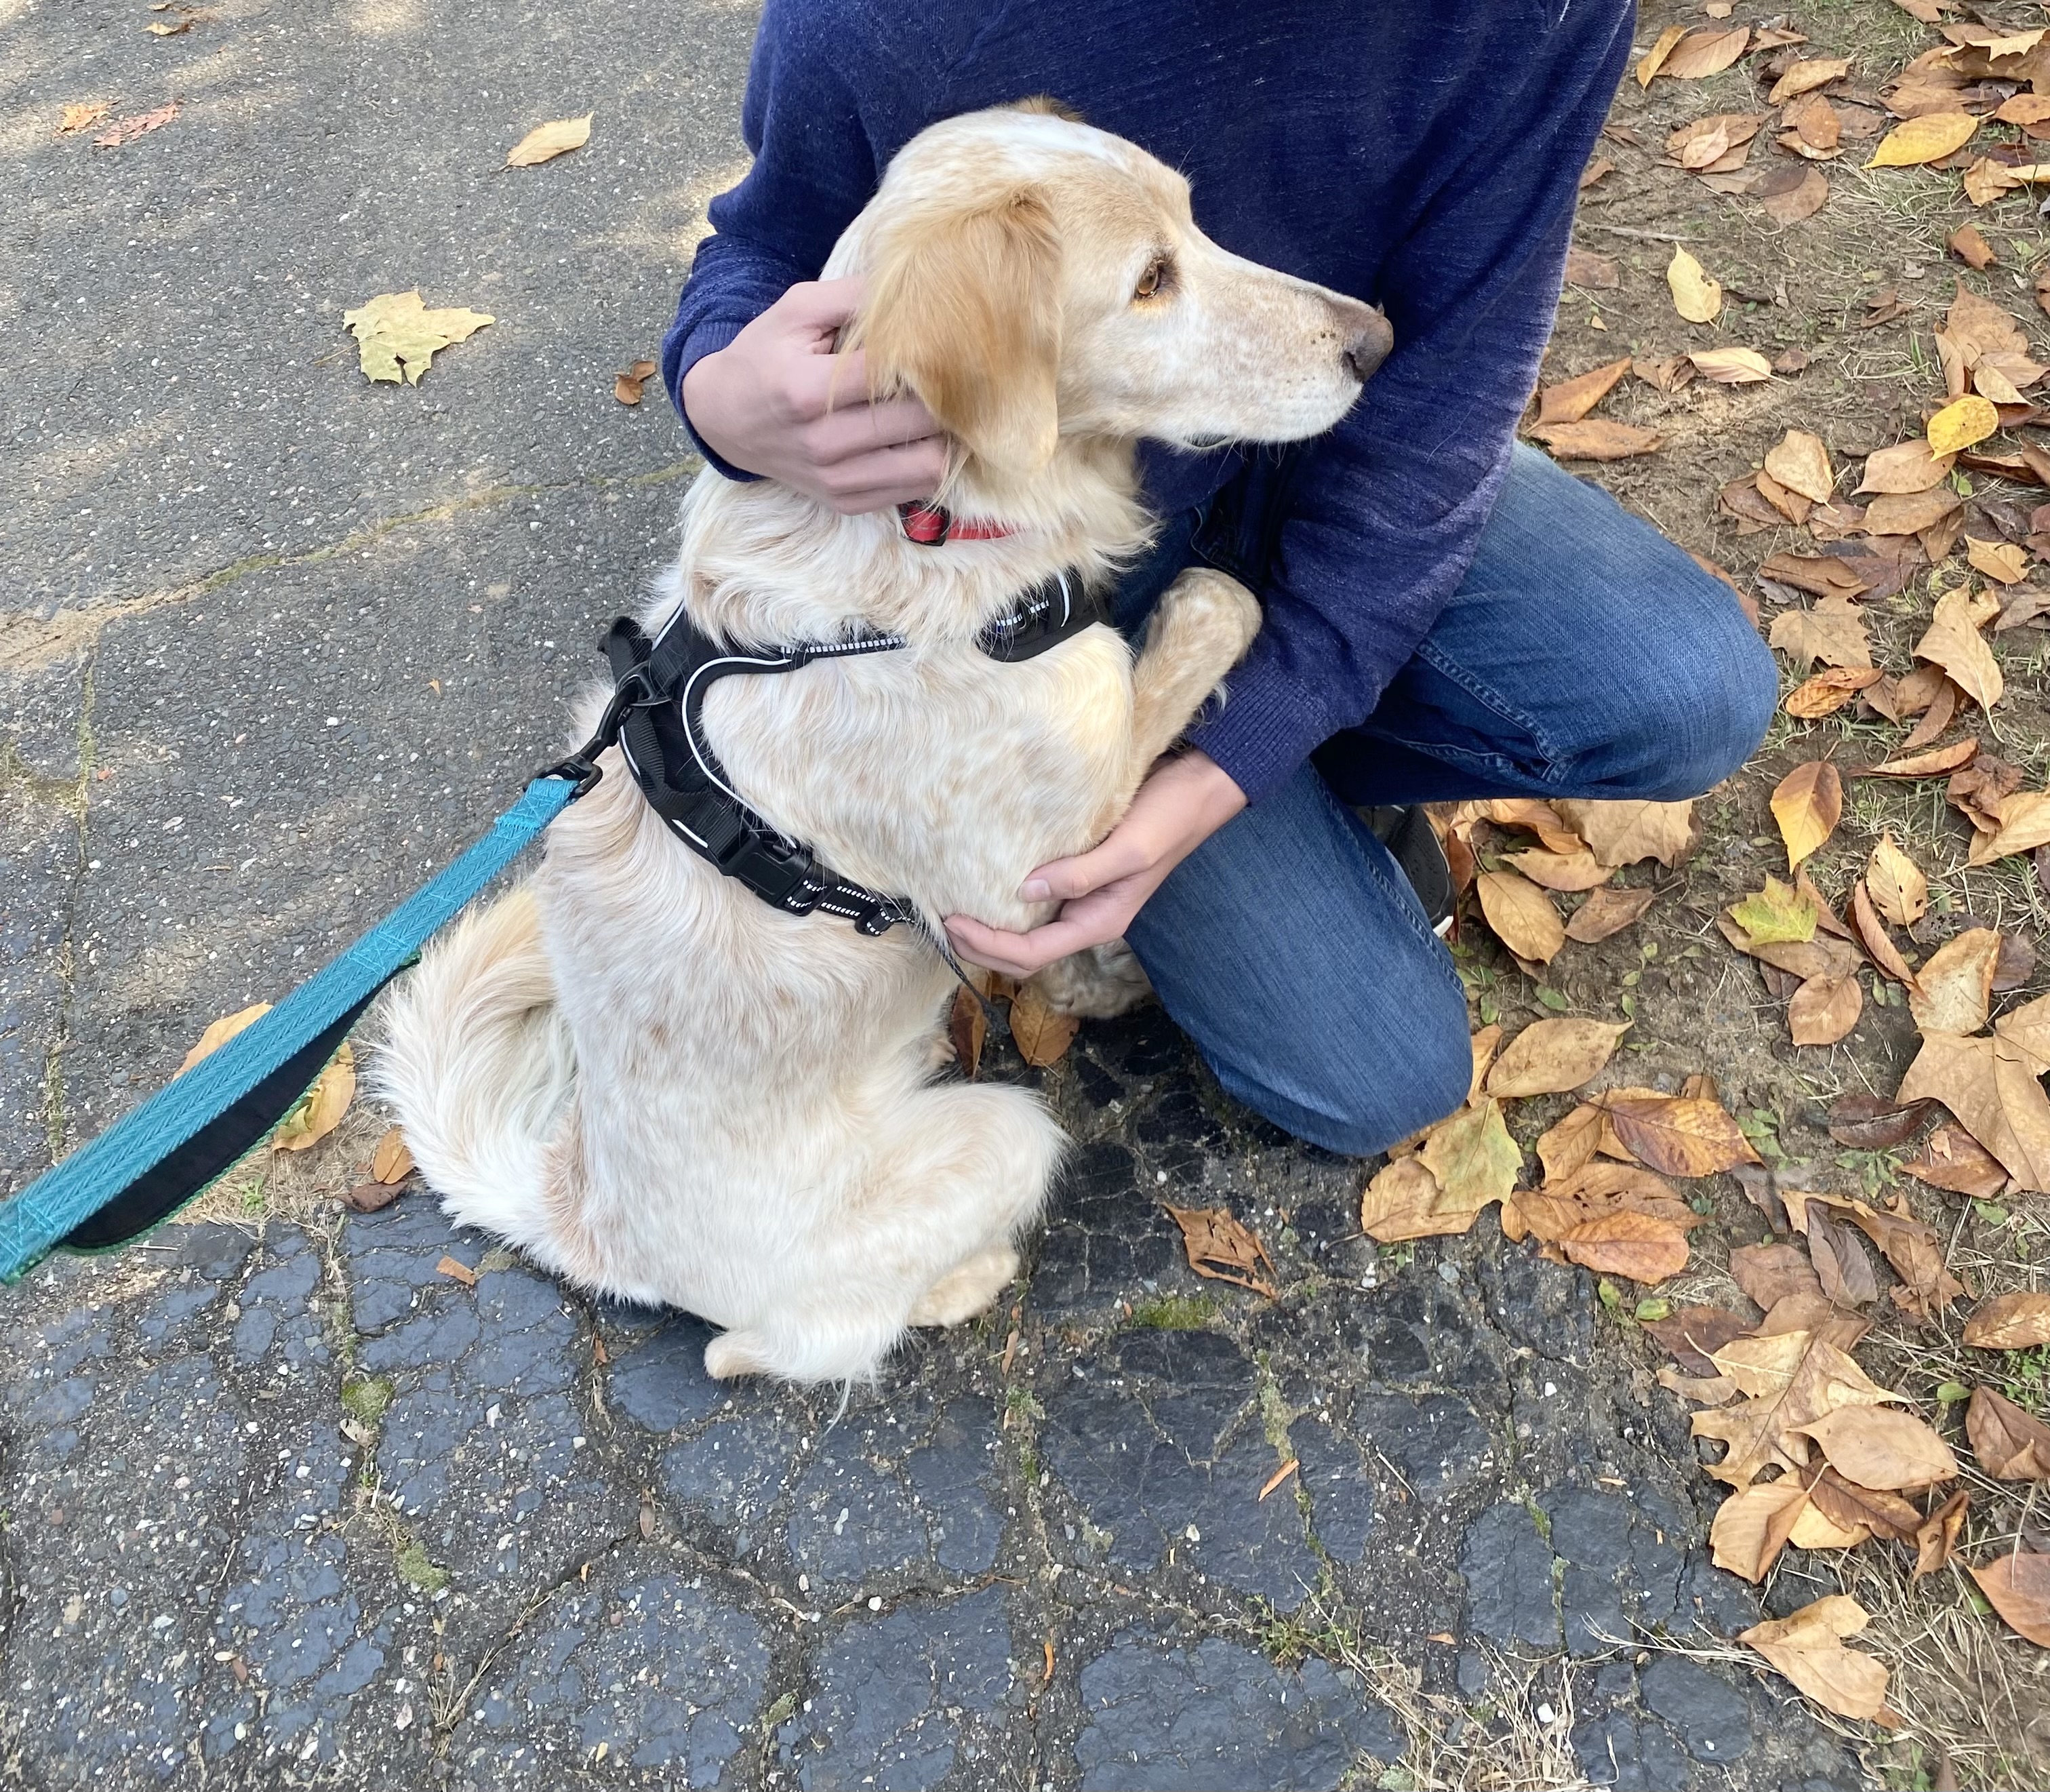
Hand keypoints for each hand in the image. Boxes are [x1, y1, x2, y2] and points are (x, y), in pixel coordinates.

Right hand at [680, 277, 947, 512]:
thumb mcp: (796, 309)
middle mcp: (822, 443)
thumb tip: (914, 290)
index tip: (944, 342)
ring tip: (936, 408)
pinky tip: (917, 436)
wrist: (724, 419)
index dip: (927, 355)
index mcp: (806, 390)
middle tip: (949, 374)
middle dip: (943, 394)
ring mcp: (836, 480)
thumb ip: (853, 296)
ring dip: (943, 435)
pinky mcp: (846, 502)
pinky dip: (928, 462)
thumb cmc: (765, 355)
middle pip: (919, 420)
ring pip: (929, 465)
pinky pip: (916, 489)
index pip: (892, 374)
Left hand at [945, 752, 1247, 977]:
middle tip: (940, 921)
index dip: (988, 946)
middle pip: (1025, 953)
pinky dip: (1006, 899)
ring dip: (990, 928)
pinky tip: (984, 879)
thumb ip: (1080, 875)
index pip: (1032, 954)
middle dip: (981, 946)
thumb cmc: (1168, 818)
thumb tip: (1023, 891)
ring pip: (1028, 930)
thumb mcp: (1128, 850)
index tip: (951, 922)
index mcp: (1100, 921)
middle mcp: (1088, 915)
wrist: (1198, 788)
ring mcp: (1084, 896)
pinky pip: (1036, 899)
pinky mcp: (1080, 871)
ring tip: (952, 907)